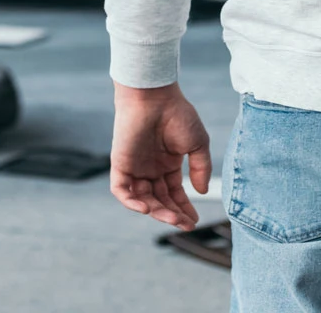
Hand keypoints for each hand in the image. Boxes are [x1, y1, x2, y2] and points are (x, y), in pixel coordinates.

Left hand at [110, 81, 210, 230]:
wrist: (154, 97)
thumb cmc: (177, 114)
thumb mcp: (198, 144)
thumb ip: (201, 168)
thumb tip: (201, 192)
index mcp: (167, 164)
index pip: (173, 193)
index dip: (183, 208)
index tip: (194, 221)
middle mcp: (150, 168)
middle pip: (159, 200)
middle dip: (172, 214)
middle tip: (185, 224)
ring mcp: (135, 167)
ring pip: (142, 198)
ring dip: (156, 211)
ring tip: (172, 219)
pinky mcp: (119, 164)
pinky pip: (121, 190)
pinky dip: (131, 202)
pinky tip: (146, 209)